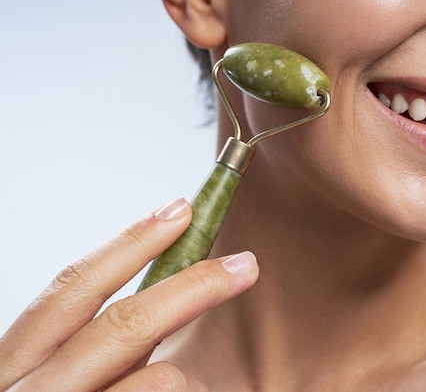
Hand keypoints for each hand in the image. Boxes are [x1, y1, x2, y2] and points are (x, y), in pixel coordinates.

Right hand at [0, 198, 258, 391]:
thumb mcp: (56, 377)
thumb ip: (97, 344)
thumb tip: (169, 291)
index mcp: (18, 363)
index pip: (73, 290)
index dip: (129, 244)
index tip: (179, 210)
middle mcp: (34, 391)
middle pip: (124, 326)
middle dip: (193, 288)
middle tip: (245, 265)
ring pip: (160, 381)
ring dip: (180, 380)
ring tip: (175, 388)